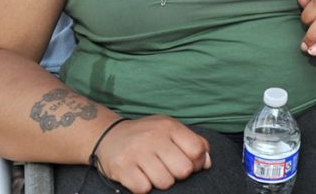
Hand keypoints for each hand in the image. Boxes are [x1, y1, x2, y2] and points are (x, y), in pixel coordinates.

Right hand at [94, 115, 211, 192]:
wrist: (108, 135)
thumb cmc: (146, 135)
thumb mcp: (170, 130)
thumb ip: (192, 142)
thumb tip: (207, 163)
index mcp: (169, 127)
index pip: (197, 150)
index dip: (197, 162)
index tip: (187, 163)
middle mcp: (154, 137)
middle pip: (183, 170)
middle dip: (178, 174)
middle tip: (168, 168)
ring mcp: (137, 152)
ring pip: (165, 182)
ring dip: (160, 182)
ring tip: (152, 171)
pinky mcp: (123, 168)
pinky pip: (144, 189)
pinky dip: (143, 186)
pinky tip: (139, 176)